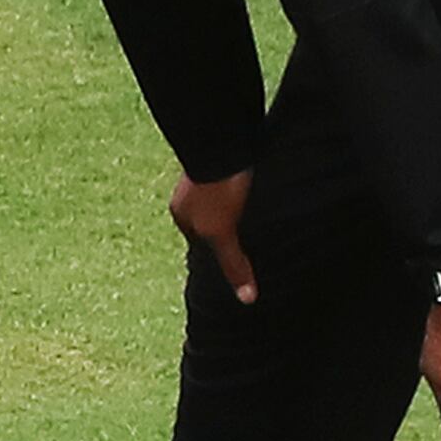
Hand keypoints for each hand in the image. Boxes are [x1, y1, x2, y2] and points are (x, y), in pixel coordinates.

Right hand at [168, 169, 255, 304]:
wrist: (220, 141)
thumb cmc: (215, 188)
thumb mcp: (221, 231)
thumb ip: (232, 263)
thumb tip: (246, 299)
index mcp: (181, 214)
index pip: (201, 243)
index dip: (221, 253)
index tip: (241, 263)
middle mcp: (187, 196)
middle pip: (210, 221)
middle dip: (227, 231)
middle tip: (253, 241)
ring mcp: (203, 175)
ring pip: (222, 201)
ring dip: (237, 209)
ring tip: (260, 217)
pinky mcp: (222, 158)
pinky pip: (233, 180)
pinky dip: (243, 189)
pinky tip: (260, 191)